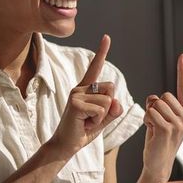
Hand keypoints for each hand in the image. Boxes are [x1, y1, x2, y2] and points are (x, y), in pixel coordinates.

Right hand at [48, 35, 123, 155]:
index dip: (101, 52)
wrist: (66, 145)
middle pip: (111, 88)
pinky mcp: (75, 103)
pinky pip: (101, 110)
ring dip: (102, 116)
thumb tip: (117, 103)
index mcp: (86, 88)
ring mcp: (76, 94)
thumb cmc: (83, 131)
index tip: (106, 37)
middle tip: (92, 118)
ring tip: (87, 121)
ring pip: (107, 101)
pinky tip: (84, 124)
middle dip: (108, 106)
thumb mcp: (103, 119)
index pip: (95, 67)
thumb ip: (113, 110)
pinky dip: (97, 121)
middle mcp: (80, 88)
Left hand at [142, 54, 182, 181]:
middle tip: (157, 123)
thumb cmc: (158, 141)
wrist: (158, 164)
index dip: (182, 71)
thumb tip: (153, 98)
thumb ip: (161, 106)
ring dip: (149, 115)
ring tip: (154, 128)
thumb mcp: (162, 120)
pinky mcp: (167, 129)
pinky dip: (146, 120)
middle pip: (163, 96)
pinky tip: (151, 132)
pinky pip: (150, 113)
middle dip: (155, 106)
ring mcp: (178, 124)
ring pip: (155, 104)